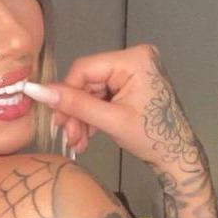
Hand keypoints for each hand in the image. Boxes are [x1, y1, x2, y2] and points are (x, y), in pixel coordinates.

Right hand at [24, 43, 207, 175]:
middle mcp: (134, 59)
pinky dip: (93, 117)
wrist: (178, 157)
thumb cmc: (154, 139)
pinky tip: (86, 136)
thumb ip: (75, 104)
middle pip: (87, 82)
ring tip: (77, 142)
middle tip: (67, 136)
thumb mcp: (111, 121)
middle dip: (75, 112)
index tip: (54, 117)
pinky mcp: (131, 86)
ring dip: (81, 118)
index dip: (65, 92)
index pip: (85, 68)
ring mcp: (133, 73)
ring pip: (92, 93)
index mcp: (134, 60)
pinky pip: (102, 97)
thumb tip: (38, 91)